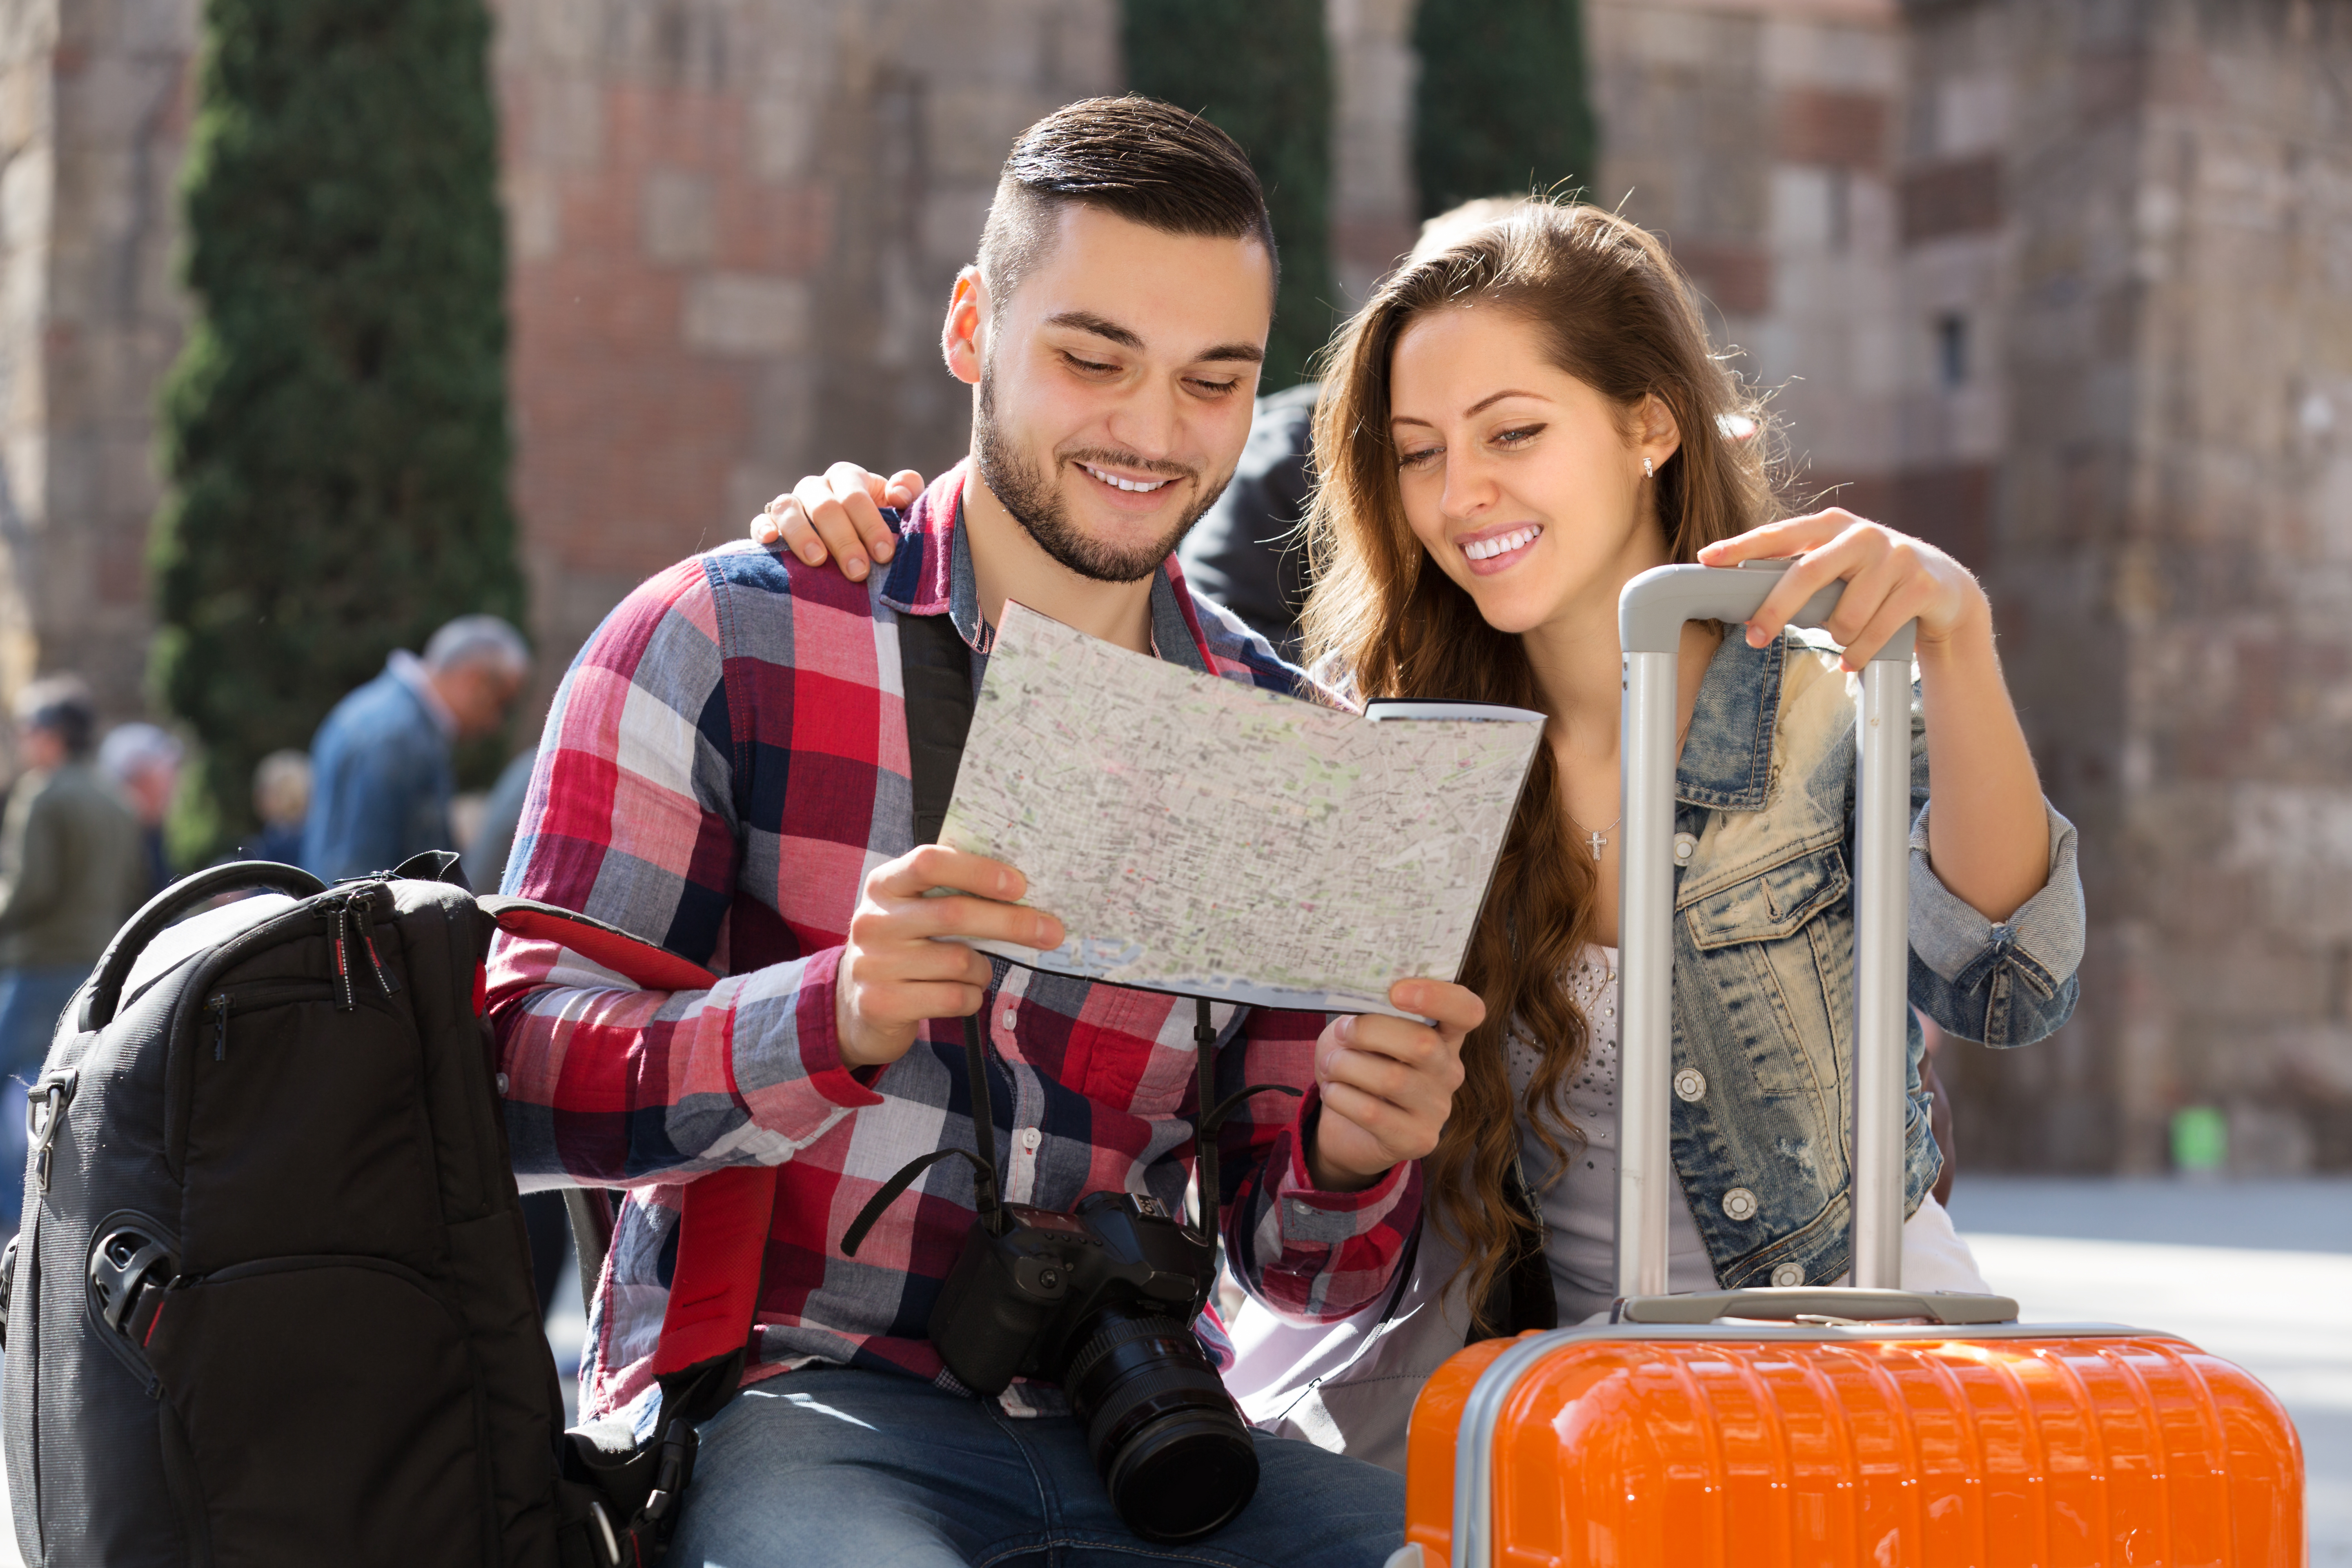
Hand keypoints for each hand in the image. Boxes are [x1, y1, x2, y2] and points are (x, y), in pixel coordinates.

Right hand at [750, 463, 926, 581]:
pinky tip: (770, 540)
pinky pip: (761, 519)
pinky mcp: (770, 521)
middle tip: (858, 571)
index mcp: (847, 478)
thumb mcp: (897, 507)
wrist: (849, 540)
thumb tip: (900, 495)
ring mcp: (791, 503)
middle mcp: (817, 487)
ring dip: (803, 535)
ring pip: (788, 509)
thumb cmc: (877, 524)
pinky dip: (763, 528)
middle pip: (825, 506)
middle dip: (844, 540)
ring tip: (818, 561)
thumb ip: (907, 492)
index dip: (870, 524)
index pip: (856, 495)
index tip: (884, 555)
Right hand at [837, 845, 1064, 1070]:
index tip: (1020, 885)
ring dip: (983, 969)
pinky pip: (953, 997)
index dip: (978, 871)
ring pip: (960, 961)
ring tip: (974, 971)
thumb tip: (1025, 893)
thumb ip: (951, 893)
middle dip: (1012, 923)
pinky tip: (961, 993)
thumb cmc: (904, 948)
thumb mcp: (914, 910)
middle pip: (955, 913)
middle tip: (1051, 931)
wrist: (855, 1005)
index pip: (929, 862)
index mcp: (884, 884)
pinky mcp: (881, 1003)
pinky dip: (971, 996)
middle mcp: (873, 920)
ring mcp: (873, 964)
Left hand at [1306, 979, 1482, 1191]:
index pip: (1468, 1010)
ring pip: (1392, 1079)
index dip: (1439, 996)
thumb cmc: (1358, 1067)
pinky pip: (1373, 1112)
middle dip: (1369, 1031)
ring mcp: (1437, 1110)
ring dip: (1346, 1065)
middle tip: (1342, 1032)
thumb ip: (1368, 1013)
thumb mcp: (1361, 1030)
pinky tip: (1333, 1092)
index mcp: (1445, 1036)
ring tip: (1330, 1065)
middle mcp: (1449, 1072)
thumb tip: (1358, 1006)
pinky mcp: (1417, 1140)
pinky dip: (1341, 1096)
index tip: (1396, 991)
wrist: (1346, 1128)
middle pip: (1423, 1043)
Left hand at [1698, 509, 1987, 669]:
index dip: (1741, 546)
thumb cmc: (1872, 579)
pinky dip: (1859, 654)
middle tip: (1754, 638)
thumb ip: (1799, 572)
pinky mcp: (1920, 586)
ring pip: (1843, 617)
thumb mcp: (1836, 567)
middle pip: (1806, 575)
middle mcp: (1862, 535)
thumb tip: (1743, 595)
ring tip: (1845, 637)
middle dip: (1776, 610)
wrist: (1942, 588)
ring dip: (1837, 638)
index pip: (1779, 534)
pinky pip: (1874, 634)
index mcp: (1832, 525)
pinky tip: (1857, 658)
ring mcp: (1895, 558)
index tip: (1707, 559)